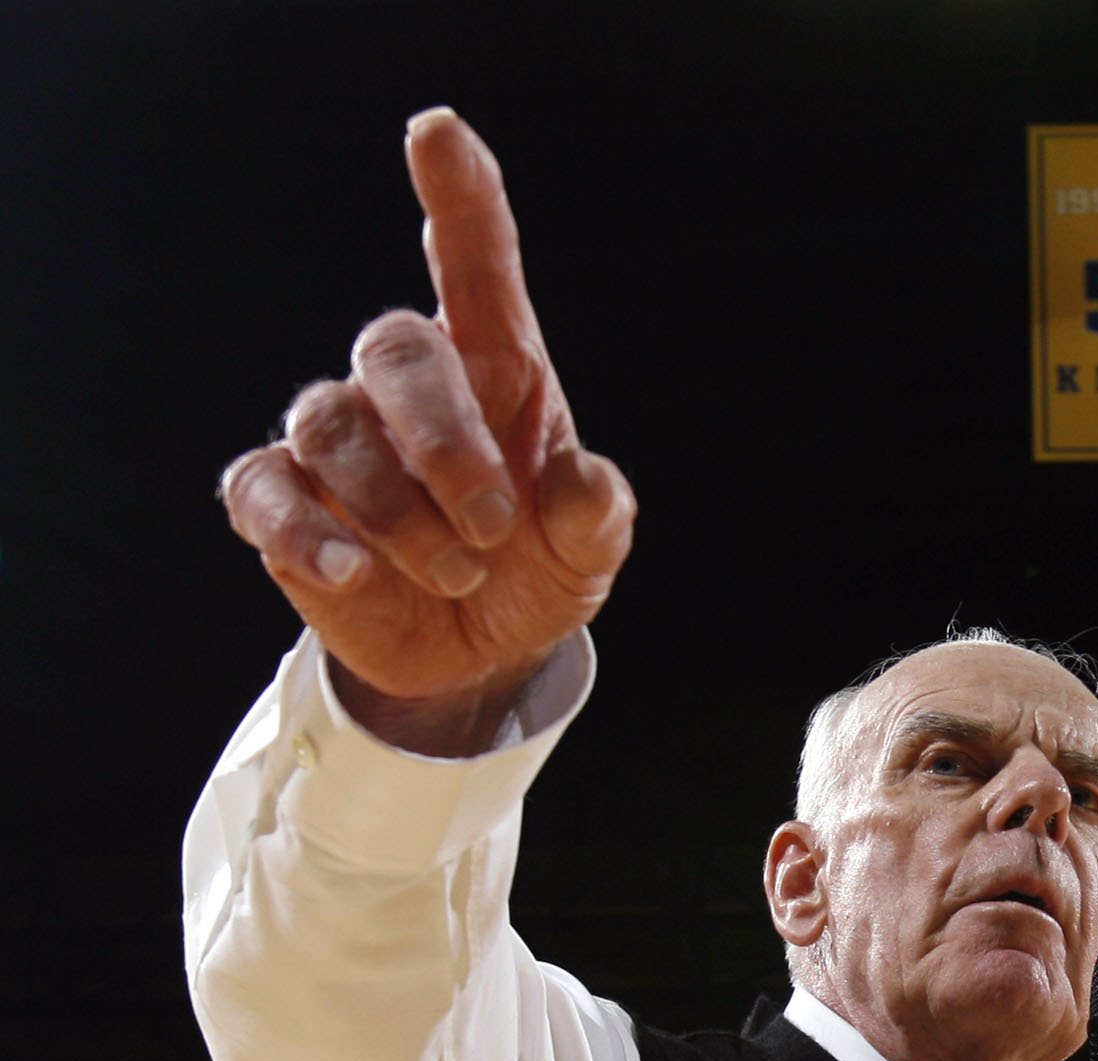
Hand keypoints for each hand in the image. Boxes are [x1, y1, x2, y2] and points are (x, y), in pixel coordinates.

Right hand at [217, 107, 634, 745]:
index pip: (473, 263)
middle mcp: (407, 388)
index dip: (458, 196)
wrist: (477, 653)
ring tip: (456, 573)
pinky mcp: (282, 504)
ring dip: (398, 509)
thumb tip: (586, 487)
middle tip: (491, 523)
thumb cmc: (535, 571)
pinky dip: (307, 533)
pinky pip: (266, 492)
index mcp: (494, 370)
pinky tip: (355, 572)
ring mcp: (337, 440)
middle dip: (445, 440)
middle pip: (395, 349)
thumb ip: (595, 516)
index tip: (438, 133)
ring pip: (332, 425)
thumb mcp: (584, 549)